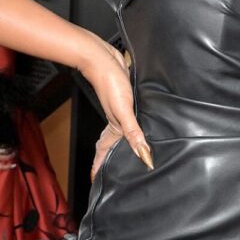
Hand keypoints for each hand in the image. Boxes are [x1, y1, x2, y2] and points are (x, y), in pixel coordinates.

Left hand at [0, 141, 16, 170]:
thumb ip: (1, 157)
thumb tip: (11, 160)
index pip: (0, 166)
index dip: (7, 167)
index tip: (14, 165)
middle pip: (2, 158)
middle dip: (10, 156)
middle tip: (15, 152)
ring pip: (1, 152)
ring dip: (8, 149)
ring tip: (12, 147)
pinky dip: (5, 144)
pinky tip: (7, 142)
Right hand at [77, 35, 152, 170]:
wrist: (102, 58)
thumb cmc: (109, 82)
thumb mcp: (123, 111)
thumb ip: (133, 132)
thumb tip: (143, 153)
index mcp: (113, 127)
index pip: (105, 152)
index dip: (101, 166)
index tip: (96, 180)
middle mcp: (116, 121)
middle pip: (112, 144)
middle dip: (111, 158)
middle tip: (113, 171)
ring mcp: (121, 110)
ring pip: (122, 131)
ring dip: (123, 141)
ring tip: (129, 151)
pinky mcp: (126, 98)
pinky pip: (130, 117)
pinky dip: (133, 124)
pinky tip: (140, 122)